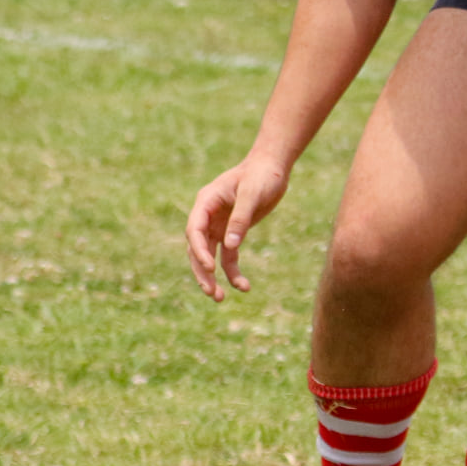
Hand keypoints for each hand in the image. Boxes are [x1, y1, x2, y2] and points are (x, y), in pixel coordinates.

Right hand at [185, 154, 289, 301]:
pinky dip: (232, 271)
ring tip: (220, 298)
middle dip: (202, 271)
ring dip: (213, 277)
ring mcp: (218, 225)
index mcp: (206, 202)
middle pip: (197, 248)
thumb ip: (240, 219)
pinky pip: (228, 256)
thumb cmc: (262, 175)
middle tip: (211, 293)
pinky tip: (243, 287)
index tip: (210, 268)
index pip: (194, 230)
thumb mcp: (253, 194)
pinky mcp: (231, 232)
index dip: (199, 251)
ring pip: (209, 256)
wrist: (272, 167)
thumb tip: (230, 246)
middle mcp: (207, 215)